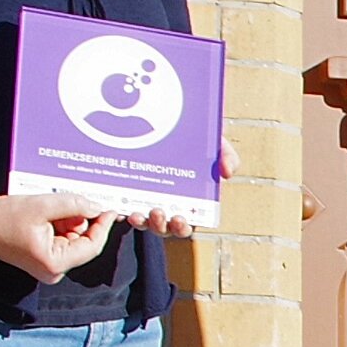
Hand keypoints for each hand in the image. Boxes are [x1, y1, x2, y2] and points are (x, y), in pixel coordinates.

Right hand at [0, 192, 115, 284]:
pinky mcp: (42, 259)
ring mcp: (48, 266)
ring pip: (73, 238)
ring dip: (67, 220)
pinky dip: (59, 224)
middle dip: (78, 219)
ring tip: (46, 208)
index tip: (110, 208)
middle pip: (83, 242)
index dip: (103, 225)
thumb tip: (98, 207)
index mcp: (54, 264)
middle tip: (65, 202)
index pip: (92, 246)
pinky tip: (44, 214)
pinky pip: (61, 239)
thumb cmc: (4, 217)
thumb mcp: (43, 205)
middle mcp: (53, 271)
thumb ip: (75, 205)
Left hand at [116, 138, 241, 237]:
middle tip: (159, 212)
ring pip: (144, 223)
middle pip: (164, 228)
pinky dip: (120, 211)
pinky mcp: (128, 190)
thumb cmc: (195, 136)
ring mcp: (146, 198)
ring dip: (142, 223)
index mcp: (189, 201)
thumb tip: (228, 173)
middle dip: (161, 226)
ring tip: (138, 213)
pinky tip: (118, 208)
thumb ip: (226, 154)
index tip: (180, 219)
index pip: (187, 223)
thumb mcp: (214, 141)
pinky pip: (122, 207)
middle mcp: (168, 204)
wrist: (167, 118)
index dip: (182, 227)